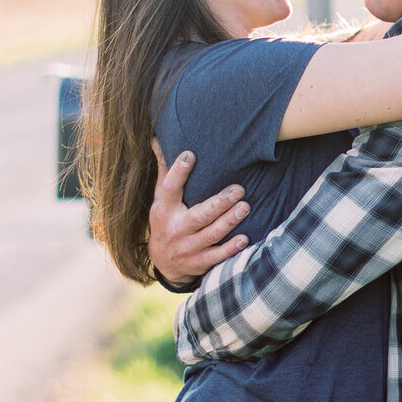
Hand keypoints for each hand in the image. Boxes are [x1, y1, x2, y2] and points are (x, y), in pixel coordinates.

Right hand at [149, 141, 249, 286]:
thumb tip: (156, 138)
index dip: (179, 172)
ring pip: (211, 235)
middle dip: (220, 203)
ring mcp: (187, 247)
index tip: (190, 154)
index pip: (169, 188)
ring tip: (245, 207)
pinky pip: (216, 257)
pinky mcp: (199, 262)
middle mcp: (175, 228)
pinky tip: (245, 239)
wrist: (163, 262)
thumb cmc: (166, 220)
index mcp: (164, 209)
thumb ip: (164, 171)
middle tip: (239, 189)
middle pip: (199, 215)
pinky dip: (230, 249)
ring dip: (229, 222)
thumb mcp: (161, 198)